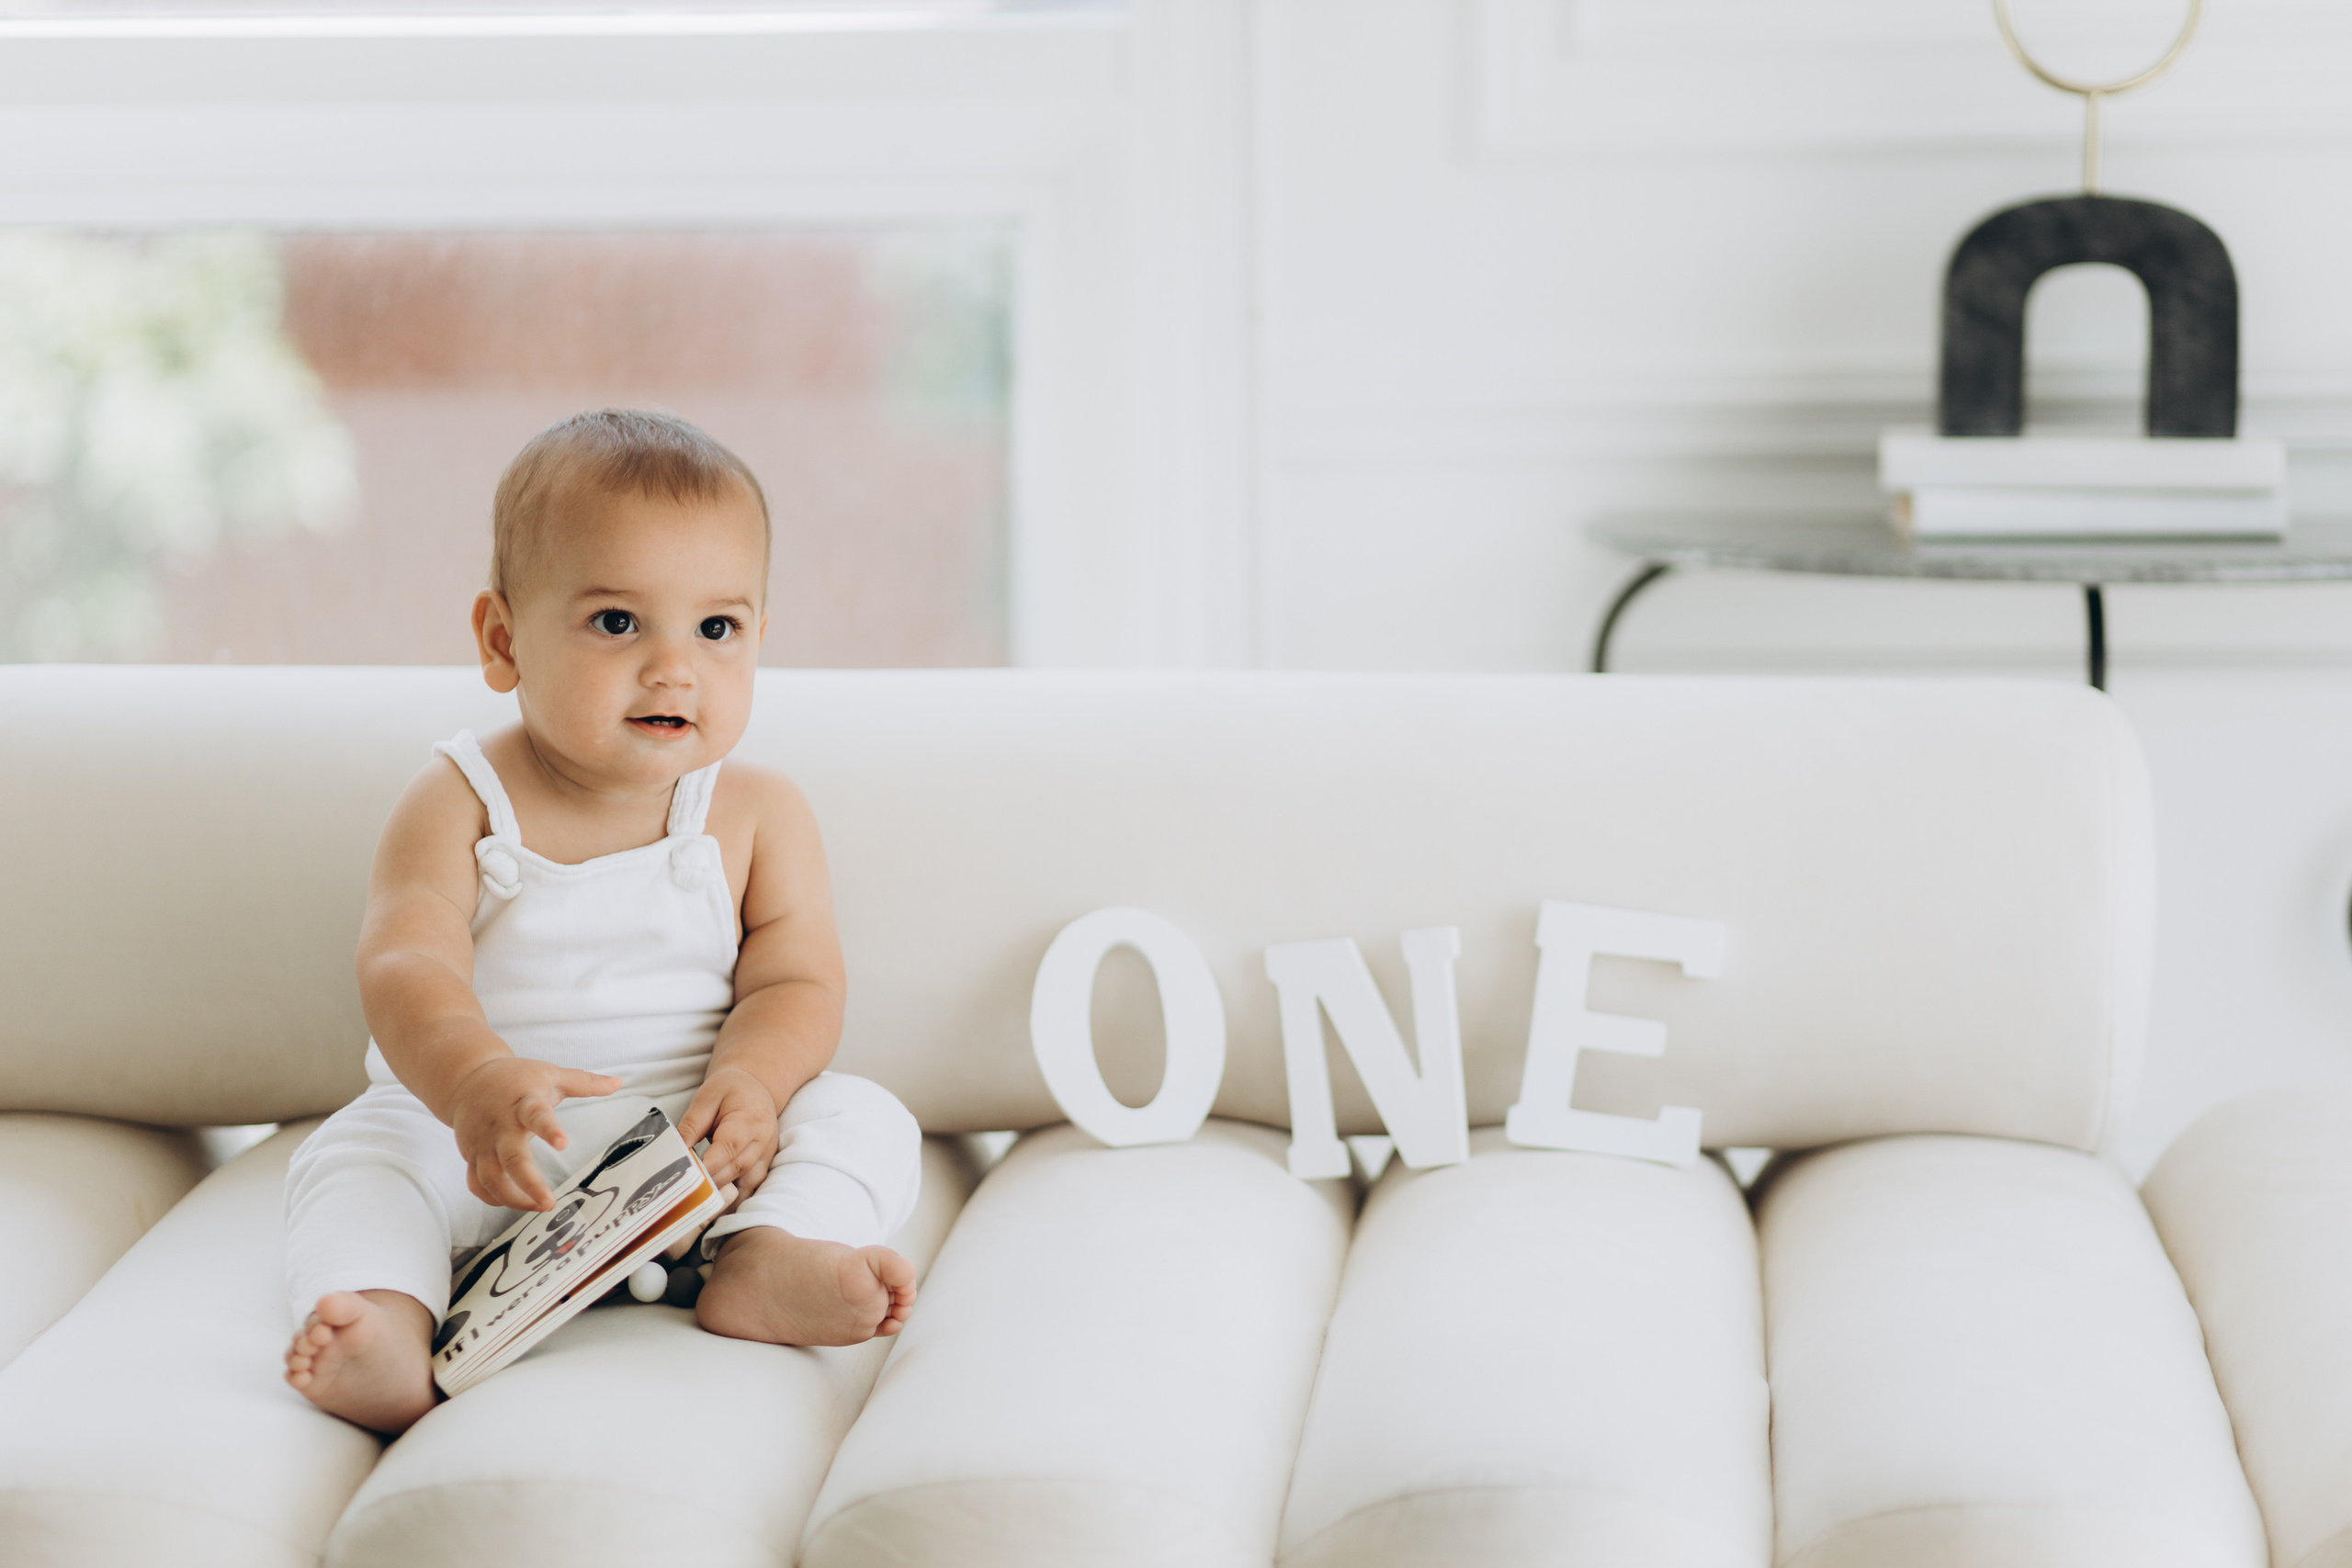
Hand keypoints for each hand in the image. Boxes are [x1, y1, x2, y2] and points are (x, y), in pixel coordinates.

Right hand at [450, 1057, 620, 1210]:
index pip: (536, 1115)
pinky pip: (477, 1183)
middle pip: (511, 1158)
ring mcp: (483, 1143)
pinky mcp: (471, 1155)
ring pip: (491, 1178)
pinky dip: (492, 1198)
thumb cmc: (515, 1078)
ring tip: (540, 1206)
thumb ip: (585, 1082)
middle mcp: (500, 1125)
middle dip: (529, 1183)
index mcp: (522, 1102)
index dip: (548, 1129)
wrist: (467, 1079)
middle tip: (549, 1202)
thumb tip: (619, 1082)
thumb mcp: (551, 1075)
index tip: (563, 1143)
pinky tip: (514, 1203)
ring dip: (513, 1198)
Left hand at [679, 1067, 782, 1197]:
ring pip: (746, 1185)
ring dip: (723, 1196)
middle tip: (683, 1195)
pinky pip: (751, 1189)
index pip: (727, 1148)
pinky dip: (735, 1199)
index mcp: (747, 1121)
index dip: (707, 1166)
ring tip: (699, 1206)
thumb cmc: (728, 1090)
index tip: (685, 1179)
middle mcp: (762, 1141)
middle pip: (735, 1169)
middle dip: (710, 1184)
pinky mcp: (765, 1165)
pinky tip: (716, 1206)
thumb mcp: (706, 1098)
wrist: (756, 1087)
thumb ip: (691, 1125)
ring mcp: (766, 1156)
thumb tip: (676, 1152)